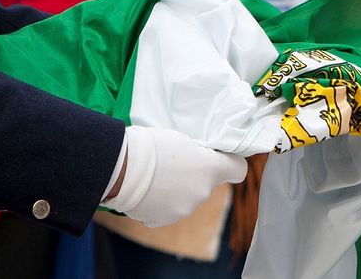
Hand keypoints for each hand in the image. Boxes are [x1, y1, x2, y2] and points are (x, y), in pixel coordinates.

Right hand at [103, 126, 247, 227]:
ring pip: (186, 198)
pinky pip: (167, 211)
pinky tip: (147, 192)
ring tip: (156, 178)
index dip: (230, 164)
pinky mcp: (163, 220)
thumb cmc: (152, 147)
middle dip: (194, 176)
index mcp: (211, 169)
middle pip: (207, 184)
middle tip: (173, 165)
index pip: (238, 169)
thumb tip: (198, 159)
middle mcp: (203, 192)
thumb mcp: (183, 140)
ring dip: (176, 191)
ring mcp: (183, 209)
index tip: (220, 160)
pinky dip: (159, 204)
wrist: (121, 169)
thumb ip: (198, 154)